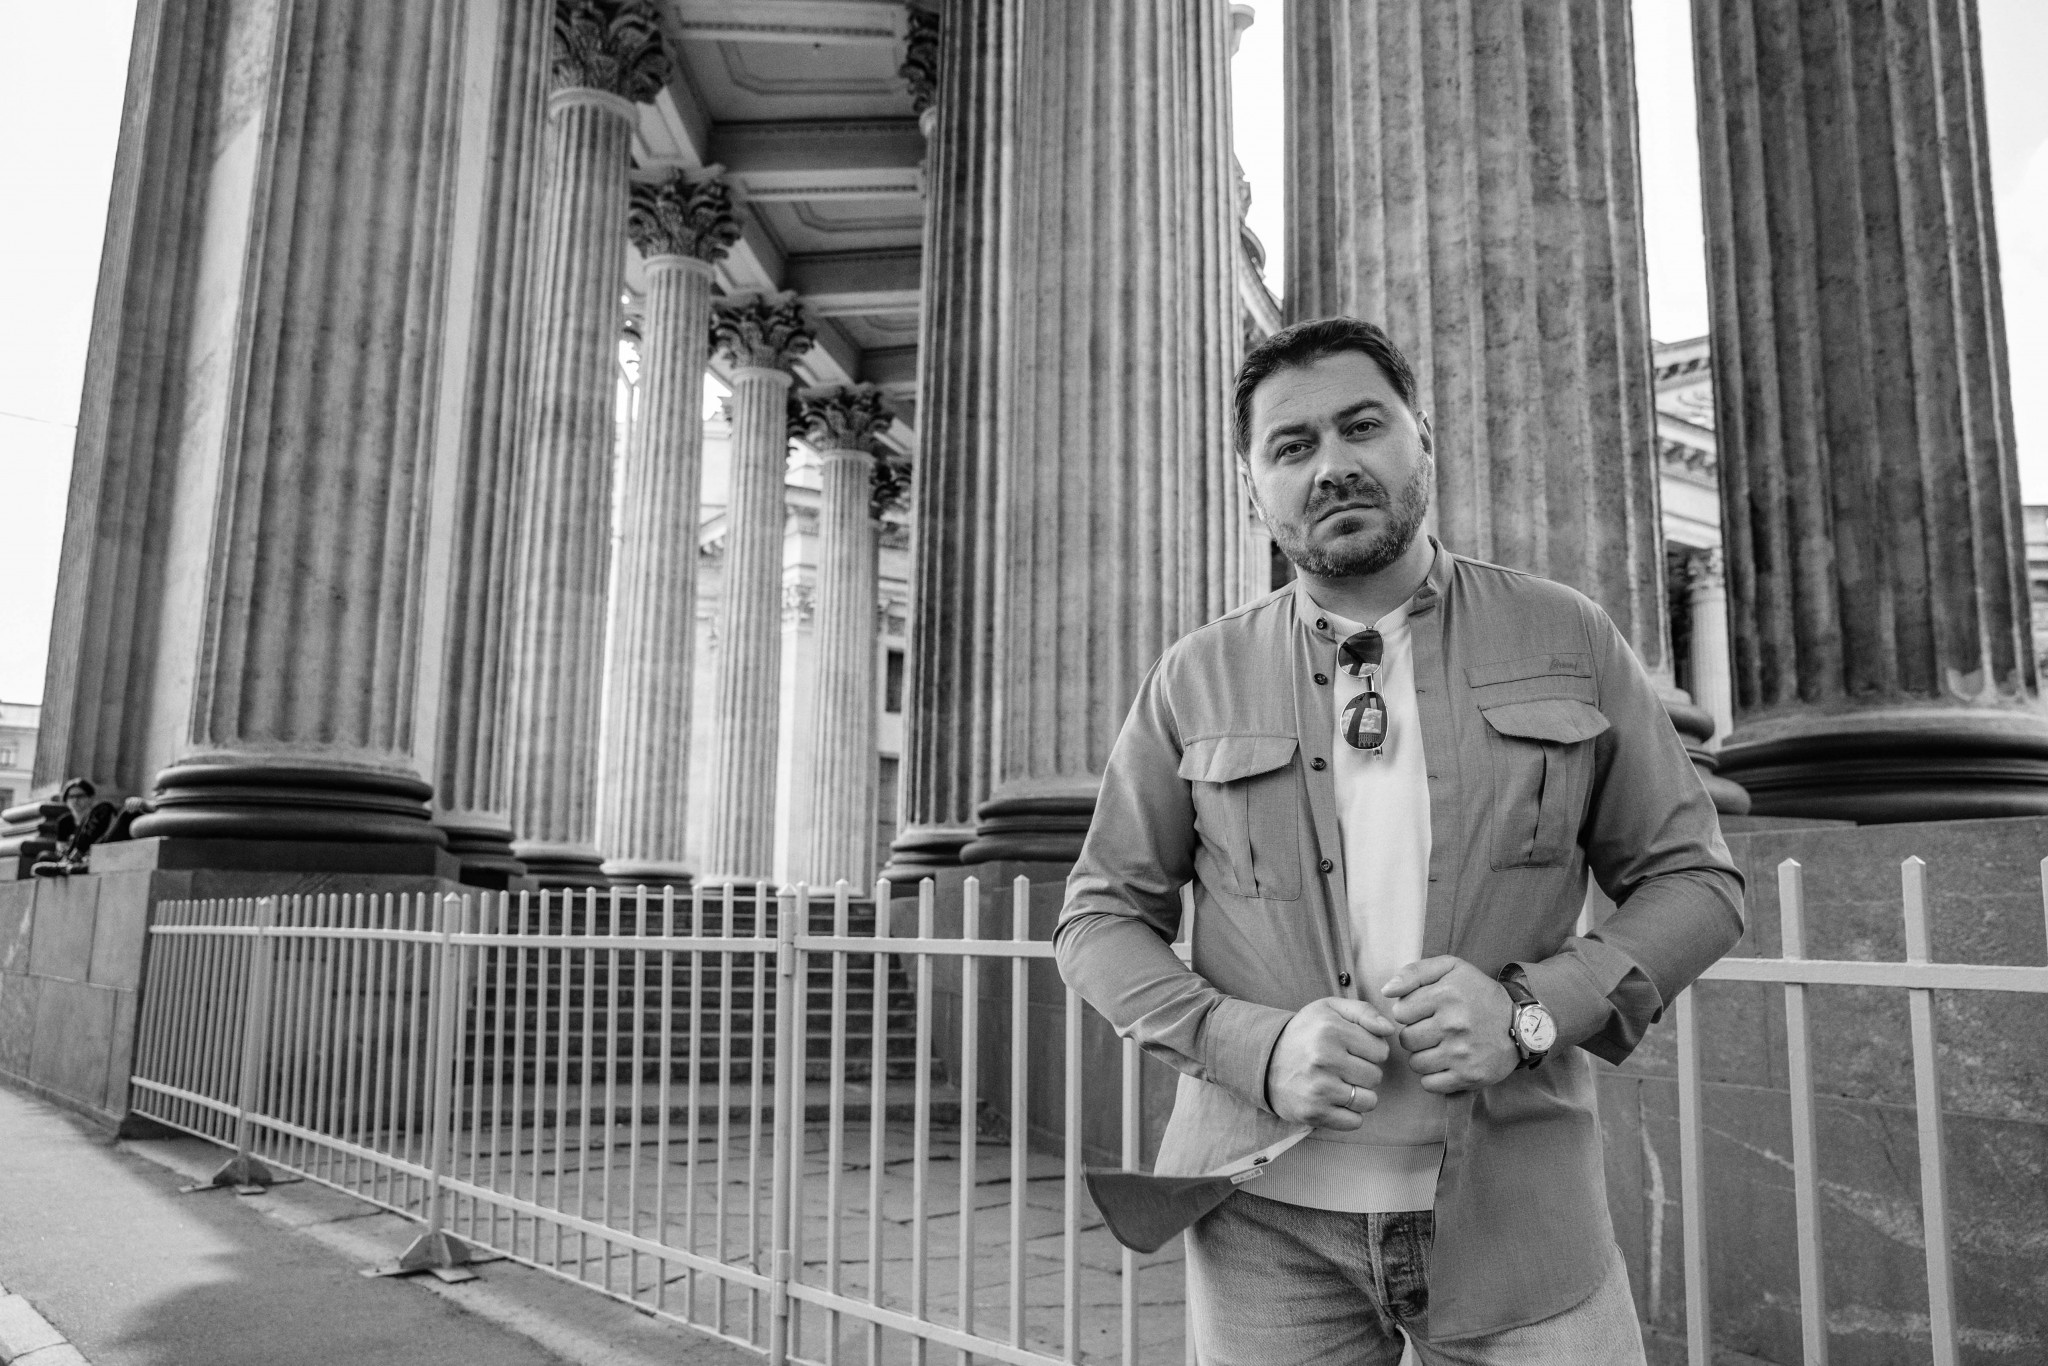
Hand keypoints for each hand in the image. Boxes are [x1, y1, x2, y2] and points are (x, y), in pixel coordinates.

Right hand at [1264, 997, 1398, 1129]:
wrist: (1264, 1061)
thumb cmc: (1305, 1033)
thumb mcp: (1330, 1009)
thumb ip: (1364, 1011)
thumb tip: (1389, 1029)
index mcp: (1330, 1030)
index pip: (1381, 1051)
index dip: (1370, 1050)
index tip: (1353, 1049)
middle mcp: (1323, 1059)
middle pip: (1376, 1077)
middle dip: (1364, 1072)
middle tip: (1343, 1067)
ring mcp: (1318, 1089)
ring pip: (1369, 1101)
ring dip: (1359, 1095)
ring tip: (1340, 1084)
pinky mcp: (1313, 1113)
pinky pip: (1354, 1122)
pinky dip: (1348, 1114)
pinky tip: (1334, 1100)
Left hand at [1383, 957, 1517, 1093]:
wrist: (1521, 1024)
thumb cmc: (1479, 994)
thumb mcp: (1450, 968)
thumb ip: (1414, 972)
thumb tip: (1386, 990)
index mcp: (1446, 994)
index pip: (1400, 1012)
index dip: (1409, 1012)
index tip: (1424, 1011)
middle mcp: (1453, 1024)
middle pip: (1406, 1040)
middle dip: (1414, 1035)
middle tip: (1432, 1031)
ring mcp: (1461, 1053)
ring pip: (1415, 1063)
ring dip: (1422, 1056)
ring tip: (1439, 1046)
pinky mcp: (1469, 1076)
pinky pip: (1430, 1084)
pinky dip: (1433, 1077)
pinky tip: (1445, 1063)